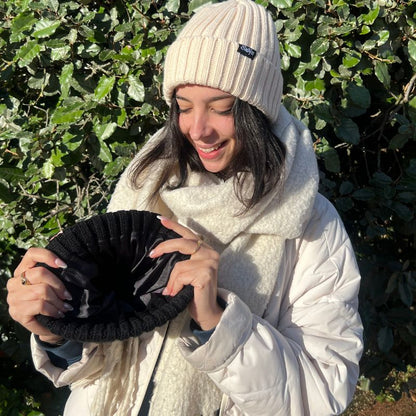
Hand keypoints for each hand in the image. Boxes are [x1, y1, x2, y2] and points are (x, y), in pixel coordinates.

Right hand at [6, 247, 70, 342]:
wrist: (46, 326)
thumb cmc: (51, 301)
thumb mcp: (52, 285)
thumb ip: (54, 273)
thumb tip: (64, 264)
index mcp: (22, 271)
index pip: (32, 254)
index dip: (48, 256)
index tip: (64, 265)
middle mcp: (14, 282)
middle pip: (40, 273)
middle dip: (58, 285)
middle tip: (68, 296)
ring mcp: (13, 298)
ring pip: (42, 290)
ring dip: (58, 301)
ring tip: (65, 307)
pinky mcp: (17, 312)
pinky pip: (40, 305)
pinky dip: (53, 309)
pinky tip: (58, 314)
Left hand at [149, 216, 223, 330]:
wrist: (207, 312)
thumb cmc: (193, 291)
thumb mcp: (187, 271)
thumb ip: (181, 258)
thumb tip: (160, 248)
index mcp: (206, 249)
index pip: (189, 234)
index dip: (175, 226)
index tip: (160, 219)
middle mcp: (211, 253)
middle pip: (183, 243)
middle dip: (165, 247)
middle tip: (152, 254)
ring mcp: (210, 263)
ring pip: (179, 265)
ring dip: (172, 281)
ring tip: (172, 290)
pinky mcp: (206, 274)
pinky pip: (181, 276)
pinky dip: (175, 286)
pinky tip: (178, 293)